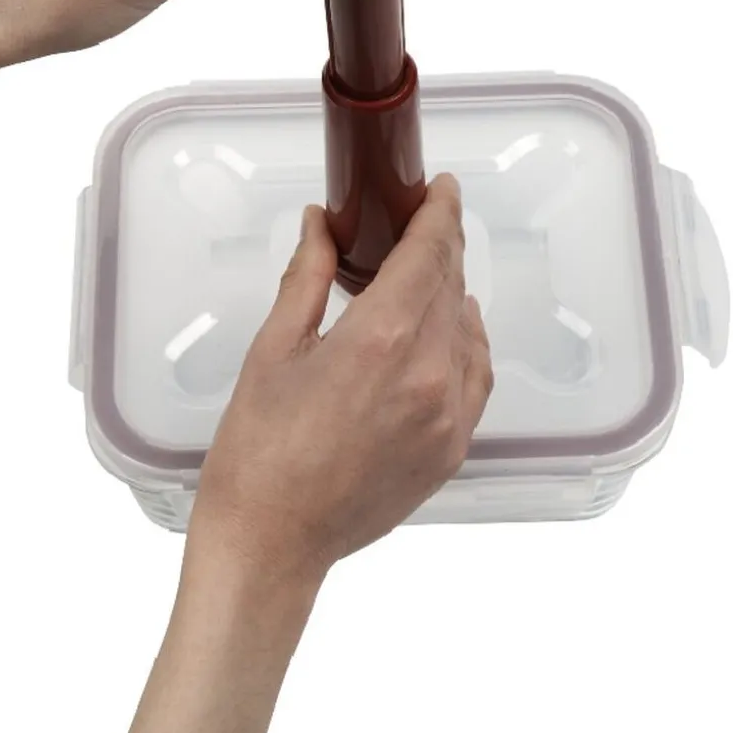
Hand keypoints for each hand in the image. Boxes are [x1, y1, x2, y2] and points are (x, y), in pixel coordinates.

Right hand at [189, 175, 493, 583]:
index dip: (439, 214)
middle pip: (451, 287)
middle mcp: (428, 375)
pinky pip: (476, 378)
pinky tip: (442, 332)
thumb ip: (307, 279)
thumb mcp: (272, 352)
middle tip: (415, 226)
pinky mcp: (453, 450)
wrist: (272, 543)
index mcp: (378, 341)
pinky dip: (464, 343)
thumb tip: (320, 224)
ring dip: (450, 295)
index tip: (439, 189)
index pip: (429, 255)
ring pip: (468, 330)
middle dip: (438, 249)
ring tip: (419, 280)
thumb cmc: (256, 452)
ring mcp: (449, 418)